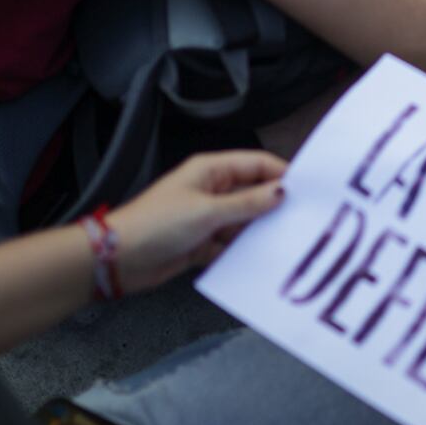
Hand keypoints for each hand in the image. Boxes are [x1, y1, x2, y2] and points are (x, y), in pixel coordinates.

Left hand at [105, 151, 287, 292]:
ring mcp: (207, 217)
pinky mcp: (202, 242)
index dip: (282, 175)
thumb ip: (247, 203)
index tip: (307, 191)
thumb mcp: (207, 211)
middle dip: (273, 206)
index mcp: (212, 170)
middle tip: (301, 219)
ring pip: (244, 221)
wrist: (118, 260)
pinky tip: (258, 260)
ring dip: (258, 231)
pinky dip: (241, 251)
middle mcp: (212, 190)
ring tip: (285, 242)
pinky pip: (231, 244)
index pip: (257, 164)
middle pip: (253, 193)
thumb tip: (281, 192)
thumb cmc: (156, 224)